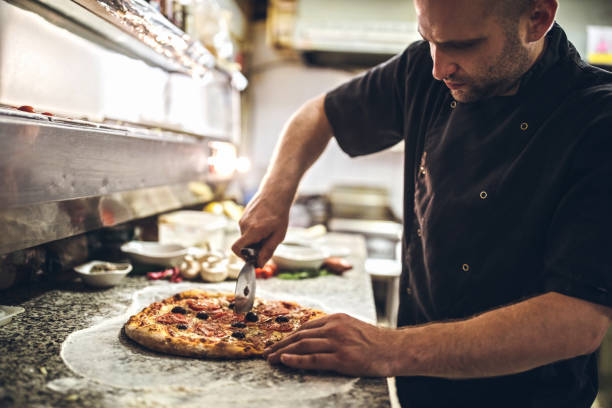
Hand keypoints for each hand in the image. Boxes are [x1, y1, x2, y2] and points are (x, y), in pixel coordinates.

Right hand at [231, 191, 289, 266]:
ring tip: (268, 230)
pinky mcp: (243, 216)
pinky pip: (247, 229)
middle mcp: (243, 225)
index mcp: (252, 231)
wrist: (275, 194)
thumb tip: (259, 264)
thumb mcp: (278, 235)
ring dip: (255, 238)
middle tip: (268, 241)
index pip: (236, 248)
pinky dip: (254, 231)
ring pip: (246, 237)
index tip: (252, 258)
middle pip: (244, 244)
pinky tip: (265, 224)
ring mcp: (242, 220)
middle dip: (254, 247)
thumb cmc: (279, 214)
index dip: (242, 257)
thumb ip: (268, 251)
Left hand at [263, 313, 396, 376]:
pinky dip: (296, 360)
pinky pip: (314, 359)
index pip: (306, 327)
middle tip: (267, 352)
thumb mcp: (352, 327)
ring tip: (270, 359)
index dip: (289, 336)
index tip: (277, 343)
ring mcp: (338, 342)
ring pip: (303, 346)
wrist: (396, 349)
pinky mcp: (342, 359)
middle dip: (281, 344)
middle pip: (300, 335)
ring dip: (283, 352)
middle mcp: (335, 327)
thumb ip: (334, 330)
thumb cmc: (375, 342)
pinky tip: (285, 361)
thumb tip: (313, 338)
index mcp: (336, 318)